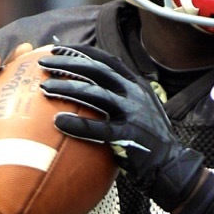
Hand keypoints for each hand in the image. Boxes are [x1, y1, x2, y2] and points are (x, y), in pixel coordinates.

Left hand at [38, 45, 204, 211]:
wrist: (170, 164)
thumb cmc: (147, 138)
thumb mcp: (138, 108)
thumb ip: (119, 96)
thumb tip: (88, 87)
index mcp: (135, 84)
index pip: (105, 60)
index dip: (80, 52)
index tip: (56, 50)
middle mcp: (134, 93)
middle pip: (97, 71)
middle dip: (68, 64)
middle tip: (43, 65)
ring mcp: (133, 113)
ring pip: (95, 94)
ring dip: (68, 88)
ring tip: (45, 89)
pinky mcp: (129, 135)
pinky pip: (99, 128)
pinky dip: (77, 125)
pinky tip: (58, 122)